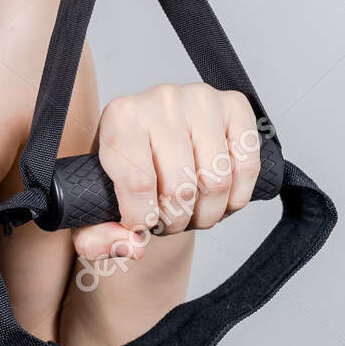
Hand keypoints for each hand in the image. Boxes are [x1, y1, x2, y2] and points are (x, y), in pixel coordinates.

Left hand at [71, 83, 260, 263]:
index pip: (139, 183)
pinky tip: (219, 200)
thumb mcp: (97, 201)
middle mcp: (161, 100)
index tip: (141, 225)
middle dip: (176, 220)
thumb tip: (133, 246)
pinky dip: (236, 197)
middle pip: (181, 187)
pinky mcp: (235, 105)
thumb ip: (96, 237)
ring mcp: (201, 99)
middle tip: (169, 221)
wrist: (153, 135)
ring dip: (207, 213)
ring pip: (217, 181)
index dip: (144, 219)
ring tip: (191, 212)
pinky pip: (248, 166)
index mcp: (121, 116)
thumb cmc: (124, 167)